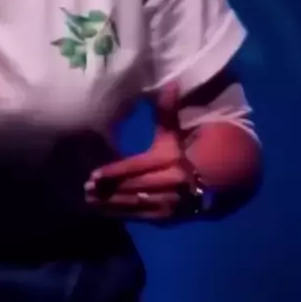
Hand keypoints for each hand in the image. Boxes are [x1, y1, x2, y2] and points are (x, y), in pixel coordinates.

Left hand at [84, 83, 198, 222]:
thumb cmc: (186, 151)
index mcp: (169, 159)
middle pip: (133, 187)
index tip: (94, 174)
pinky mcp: (168, 217)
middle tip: (86, 189)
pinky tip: (106, 212)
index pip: (136, 166)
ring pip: (136, 204)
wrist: (214, 181)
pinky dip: (123, 215)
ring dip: (111, 205)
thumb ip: (168, 110)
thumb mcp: (176, 132)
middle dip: (108, 190)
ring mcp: (169, 203)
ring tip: (90, 201)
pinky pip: (142, 216)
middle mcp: (169, 183)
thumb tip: (171, 83)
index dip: (114, 171)